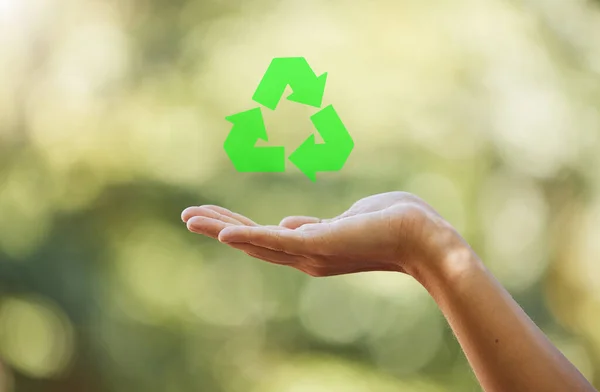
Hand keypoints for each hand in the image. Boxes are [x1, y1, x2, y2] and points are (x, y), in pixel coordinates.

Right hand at [181, 192, 468, 277]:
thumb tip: (290, 222)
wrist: (426, 237)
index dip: (238, 229)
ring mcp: (311, 252)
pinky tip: (222, 233)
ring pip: (256, 242)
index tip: (216, 221)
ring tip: (191, 219)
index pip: (266, 237)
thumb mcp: (346, 220)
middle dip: (219, 229)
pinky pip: (276, 242)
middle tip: (187, 217)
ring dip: (221, 230)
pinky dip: (248, 238)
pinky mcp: (319, 245)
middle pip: (253, 242)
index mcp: (312, 246)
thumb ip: (316, 225)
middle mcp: (306, 255)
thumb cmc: (394, 223)